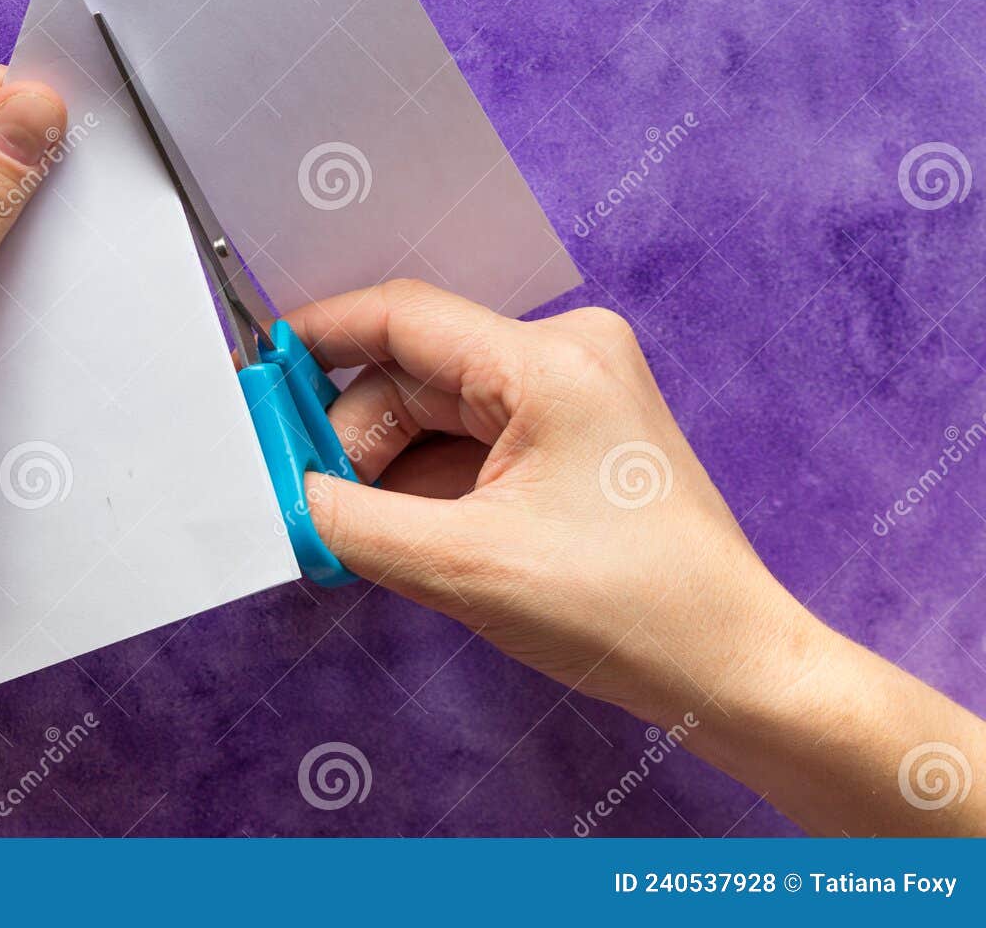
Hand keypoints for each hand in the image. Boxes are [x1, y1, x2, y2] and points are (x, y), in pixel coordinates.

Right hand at [289, 280, 795, 721]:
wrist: (729, 668)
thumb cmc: (633, 610)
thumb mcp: (461, 565)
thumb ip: (346, 519)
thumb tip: (274, 491)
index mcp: (551, 361)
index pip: (399, 317)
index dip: (313, 343)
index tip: (256, 382)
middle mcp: (565, 355)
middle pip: (409, 372)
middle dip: (348, 438)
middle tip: (298, 498)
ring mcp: (571, 394)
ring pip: (432, 412)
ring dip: (384, 470)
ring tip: (353, 534)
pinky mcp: (568, 434)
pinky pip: (465, 441)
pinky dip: (422, 484)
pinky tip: (399, 534)